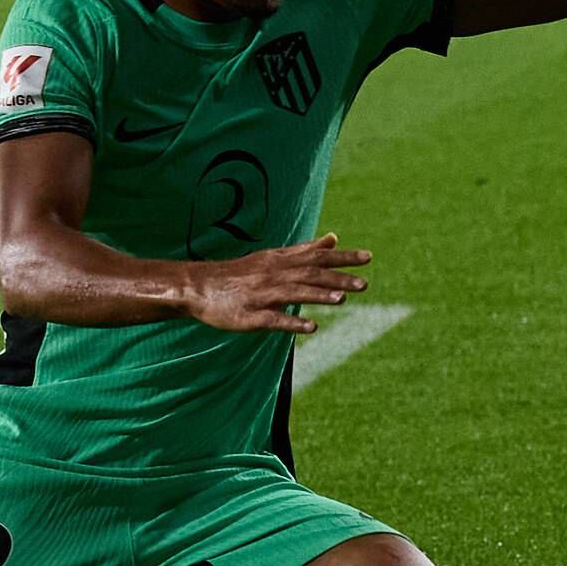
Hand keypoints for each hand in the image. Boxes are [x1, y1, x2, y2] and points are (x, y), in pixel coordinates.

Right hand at [182, 234, 369, 334]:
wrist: (198, 286)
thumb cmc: (240, 274)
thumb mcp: (273, 257)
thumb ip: (305, 250)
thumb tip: (334, 238)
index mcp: (280, 261)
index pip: (316, 257)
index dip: (342, 258)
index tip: (368, 258)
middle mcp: (273, 274)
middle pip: (309, 274)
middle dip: (337, 278)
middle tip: (364, 284)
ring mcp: (261, 295)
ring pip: (294, 293)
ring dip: (319, 295)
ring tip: (343, 298)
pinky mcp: (250, 316)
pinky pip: (273, 318)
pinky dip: (292, 322)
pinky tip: (311, 327)